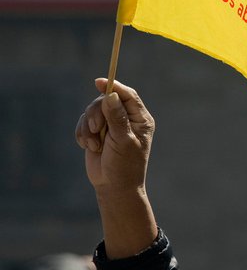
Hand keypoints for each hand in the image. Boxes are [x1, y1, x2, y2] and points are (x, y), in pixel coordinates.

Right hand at [75, 79, 157, 257]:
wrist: (113, 187)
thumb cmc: (124, 166)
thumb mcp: (123, 140)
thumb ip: (116, 118)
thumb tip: (111, 95)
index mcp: (140, 119)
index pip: (127, 95)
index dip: (114, 86)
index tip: (99, 82)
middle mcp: (126, 119)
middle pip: (105, 100)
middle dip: (97, 114)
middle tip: (97, 128)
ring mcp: (110, 125)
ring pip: (92, 111)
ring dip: (88, 128)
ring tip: (95, 145)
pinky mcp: (96, 132)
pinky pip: (83, 123)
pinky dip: (83, 134)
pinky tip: (90, 147)